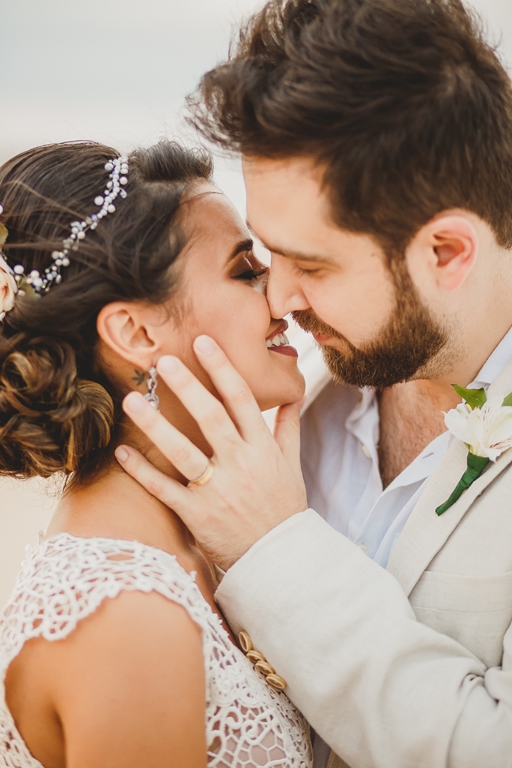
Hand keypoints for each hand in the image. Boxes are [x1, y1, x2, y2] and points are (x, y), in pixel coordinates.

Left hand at [116, 335, 306, 569]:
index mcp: (262, 448)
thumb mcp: (292, 465)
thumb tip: (293, 395)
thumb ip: (287, 427)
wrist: (279, 559)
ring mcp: (217, 490)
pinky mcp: (197, 515)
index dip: (223, 369)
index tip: (204, 342)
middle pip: (211, 418)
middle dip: (188, 387)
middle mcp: (240, 465)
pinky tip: (121, 451)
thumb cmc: (284, 508)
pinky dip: (142, 471)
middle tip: (164, 361)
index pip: (242, 400)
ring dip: (156, 425)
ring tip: (132, 400)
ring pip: (183, 452)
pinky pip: (165, 489)